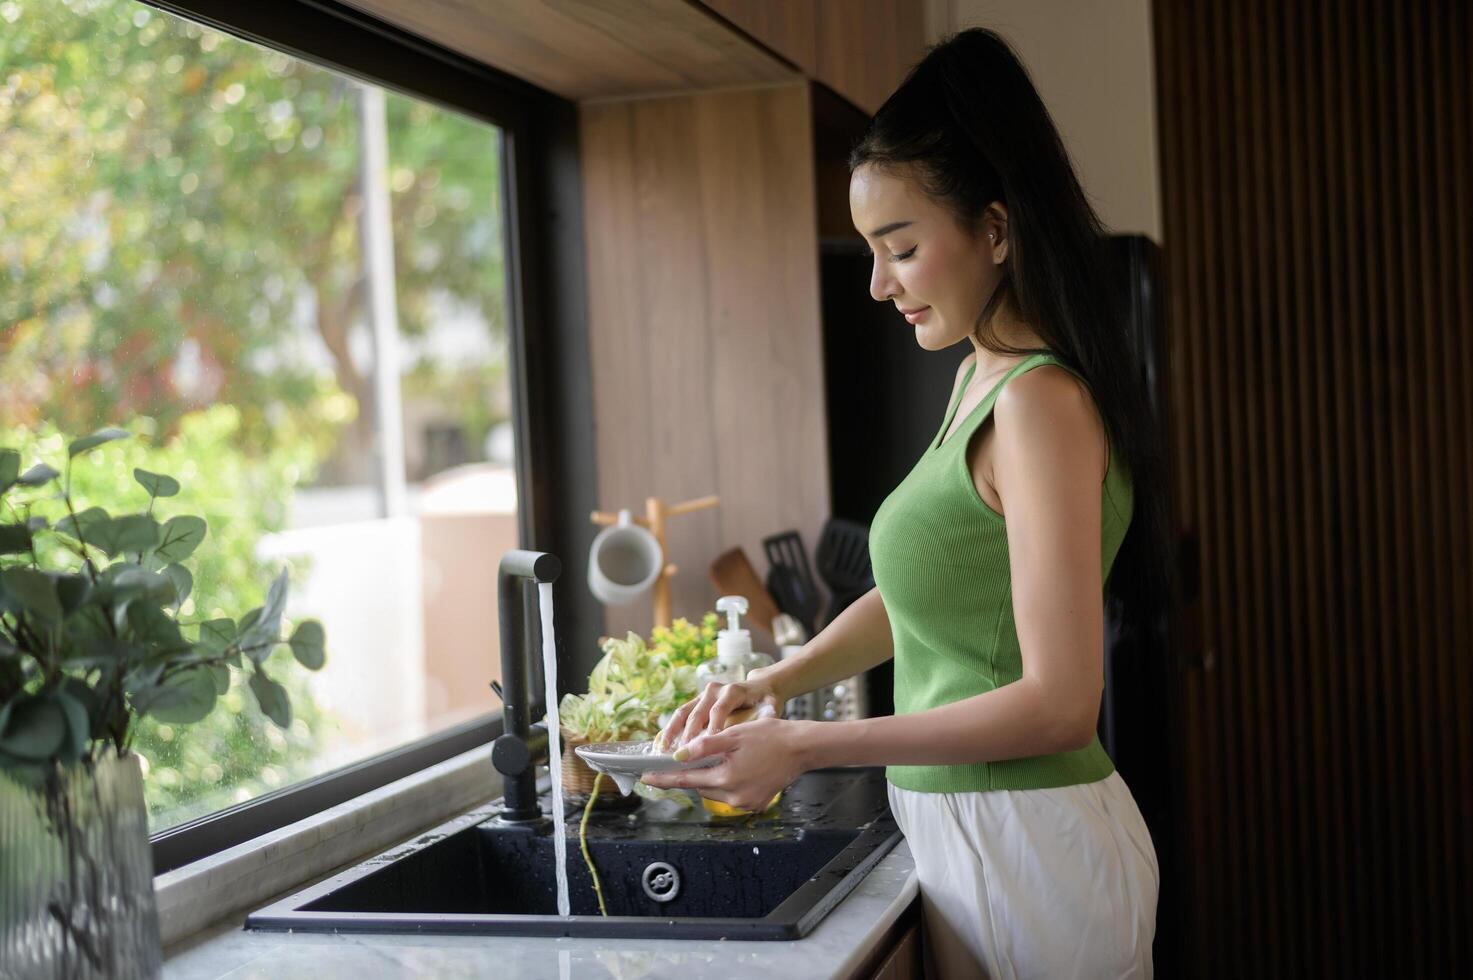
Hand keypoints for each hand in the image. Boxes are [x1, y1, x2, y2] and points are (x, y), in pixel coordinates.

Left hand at [642, 716, 811, 811]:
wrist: (802, 748)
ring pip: (715, 790)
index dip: (664, 778)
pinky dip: (725, 782)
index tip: (646, 777)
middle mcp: (735, 797)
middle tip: (673, 765)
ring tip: (703, 763)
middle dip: (688, 776)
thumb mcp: (734, 735)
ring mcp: (747, 803)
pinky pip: (731, 793)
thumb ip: (705, 746)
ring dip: (707, 777)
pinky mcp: (757, 803)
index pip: (686, 780)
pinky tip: (728, 768)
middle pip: (701, 786)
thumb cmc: (770, 736)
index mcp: (727, 778)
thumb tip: (679, 756)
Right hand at [656, 670, 782, 752]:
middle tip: (683, 756)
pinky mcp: (696, 701)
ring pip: (683, 713)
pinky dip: (670, 730)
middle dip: (689, 735)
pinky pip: (680, 715)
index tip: (707, 746)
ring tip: (664, 752)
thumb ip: (767, 718)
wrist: (760, 688)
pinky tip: (662, 745)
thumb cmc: (766, 701)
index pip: (719, 710)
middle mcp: (715, 690)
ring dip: (672, 732)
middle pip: (698, 713)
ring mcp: (703, 694)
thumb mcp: (771, 707)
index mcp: (733, 691)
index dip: (712, 727)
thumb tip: (764, 729)